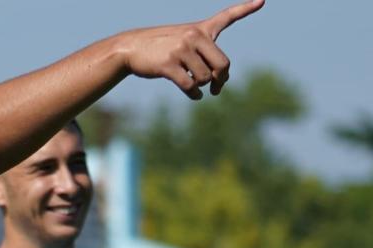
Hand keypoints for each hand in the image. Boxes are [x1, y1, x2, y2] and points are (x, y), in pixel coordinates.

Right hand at [120, 0, 263, 98]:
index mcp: (200, 29)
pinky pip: (190, 85)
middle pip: (222, 64)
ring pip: (205, 78)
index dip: (245, 8)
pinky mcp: (168, 65)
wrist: (130, 48)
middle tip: (217, 87)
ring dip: (202, 87)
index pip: (226, 17)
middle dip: (221, 79)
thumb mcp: (182, 42)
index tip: (262, 1)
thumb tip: (215, 85)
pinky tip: (194, 95)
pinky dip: (195, 94)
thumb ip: (202, 57)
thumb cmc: (160, 48)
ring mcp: (180, 50)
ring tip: (196, 87)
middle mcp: (193, 36)